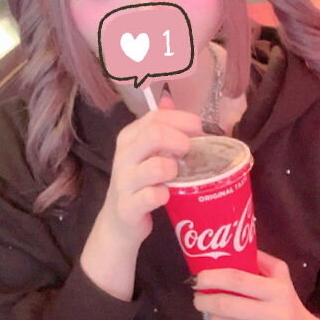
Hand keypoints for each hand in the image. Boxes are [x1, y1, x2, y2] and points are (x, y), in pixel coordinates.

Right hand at [91, 89, 201, 247]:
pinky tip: (167, 195)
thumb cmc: (139, 182)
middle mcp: (123, 156)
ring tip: (177, 176)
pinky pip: (153, 196)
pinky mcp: (128, 207)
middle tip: (190, 152)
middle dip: (181, 140)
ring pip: (157, 166)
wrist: (119, 221)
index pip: (156, 116)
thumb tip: (169, 98)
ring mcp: (124, 182)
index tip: (200, 130)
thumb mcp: (145, 151)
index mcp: (129, 137)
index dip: (184, 120)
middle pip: (155, 134)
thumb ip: (157, 126)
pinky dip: (165, 195)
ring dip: (174, 169)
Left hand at [192, 249, 319, 319]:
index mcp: (278, 291)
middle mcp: (273, 315)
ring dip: (212, 316)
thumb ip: (260, 261)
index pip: (238, 279)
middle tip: (197, 295)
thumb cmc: (288, 305)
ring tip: (216, 311)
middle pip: (225, 304)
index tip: (198, 277)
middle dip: (204, 299)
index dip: (213, 277)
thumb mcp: (281, 279)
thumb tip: (231, 245)